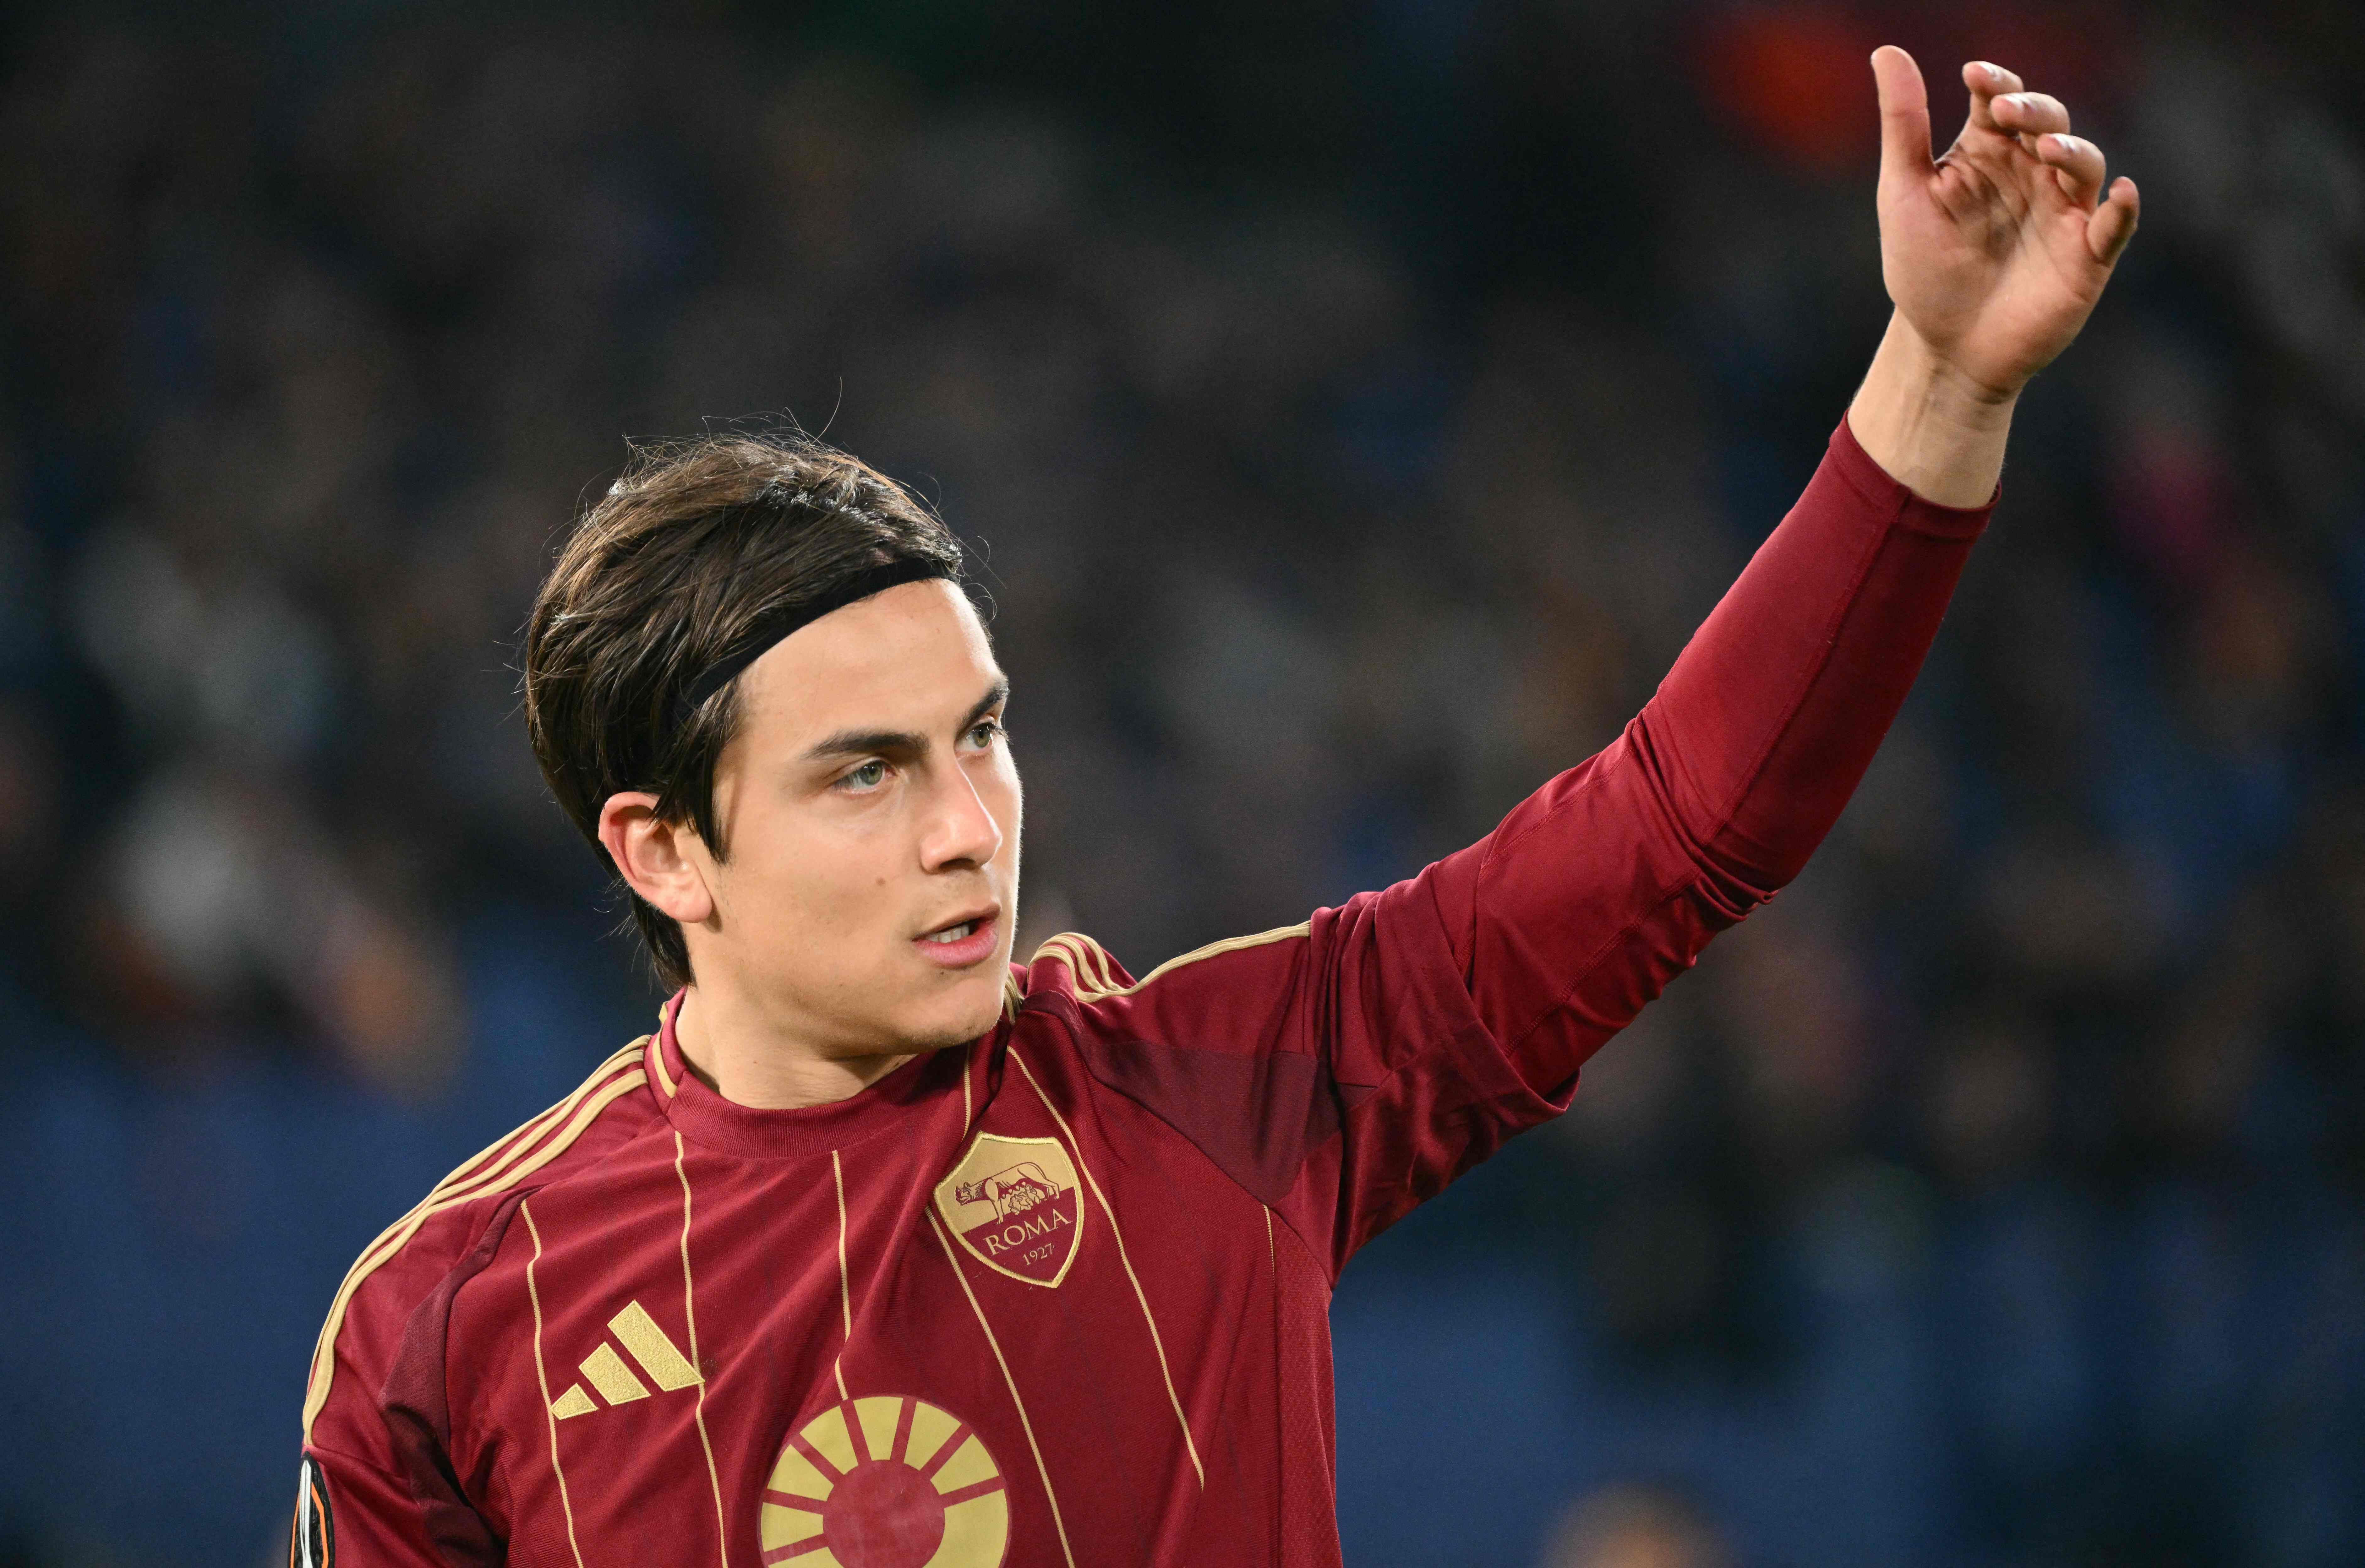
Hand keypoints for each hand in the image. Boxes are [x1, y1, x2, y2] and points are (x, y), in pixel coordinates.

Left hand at [1872, 47, 2138, 400]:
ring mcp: (2063, 211)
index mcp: (1988, 153)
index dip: (1995, 82)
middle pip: (2048, 121)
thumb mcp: (1903, 193)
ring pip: (2084, 163)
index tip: (1974, 77)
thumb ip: (1904, 124)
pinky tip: (2121, 194)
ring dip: (2071, 149)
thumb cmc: (1924, 267)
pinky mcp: (2087, 254)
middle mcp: (2031, 172)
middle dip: (2033, 110)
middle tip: (2008, 110)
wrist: (1942, 345)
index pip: (2001, 100)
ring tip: (2045, 147)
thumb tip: (1886, 51)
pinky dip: (2123, 208)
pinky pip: (2116, 225)